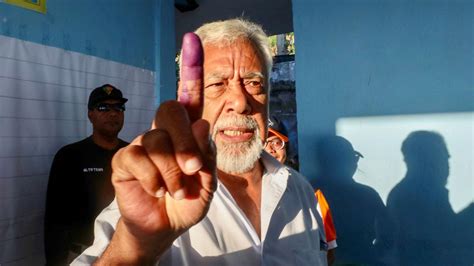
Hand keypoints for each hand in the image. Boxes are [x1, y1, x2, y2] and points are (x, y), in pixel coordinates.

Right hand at [101, 33, 216, 262]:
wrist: (166, 227)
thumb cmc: (188, 200)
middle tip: (194, 167)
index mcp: (187, 133)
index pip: (189, 98)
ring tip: (178, 191)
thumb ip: (207, 153)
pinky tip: (158, 190)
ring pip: (157, 140)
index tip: (193, 41)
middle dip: (185, 139)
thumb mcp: (208, 180)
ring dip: (173, 171)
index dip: (191, 70)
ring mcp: (143, 144)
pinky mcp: (125, 160)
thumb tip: (201, 121)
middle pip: (170, 109)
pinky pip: (138, 158)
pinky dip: (153, 178)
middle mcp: (164, 132)